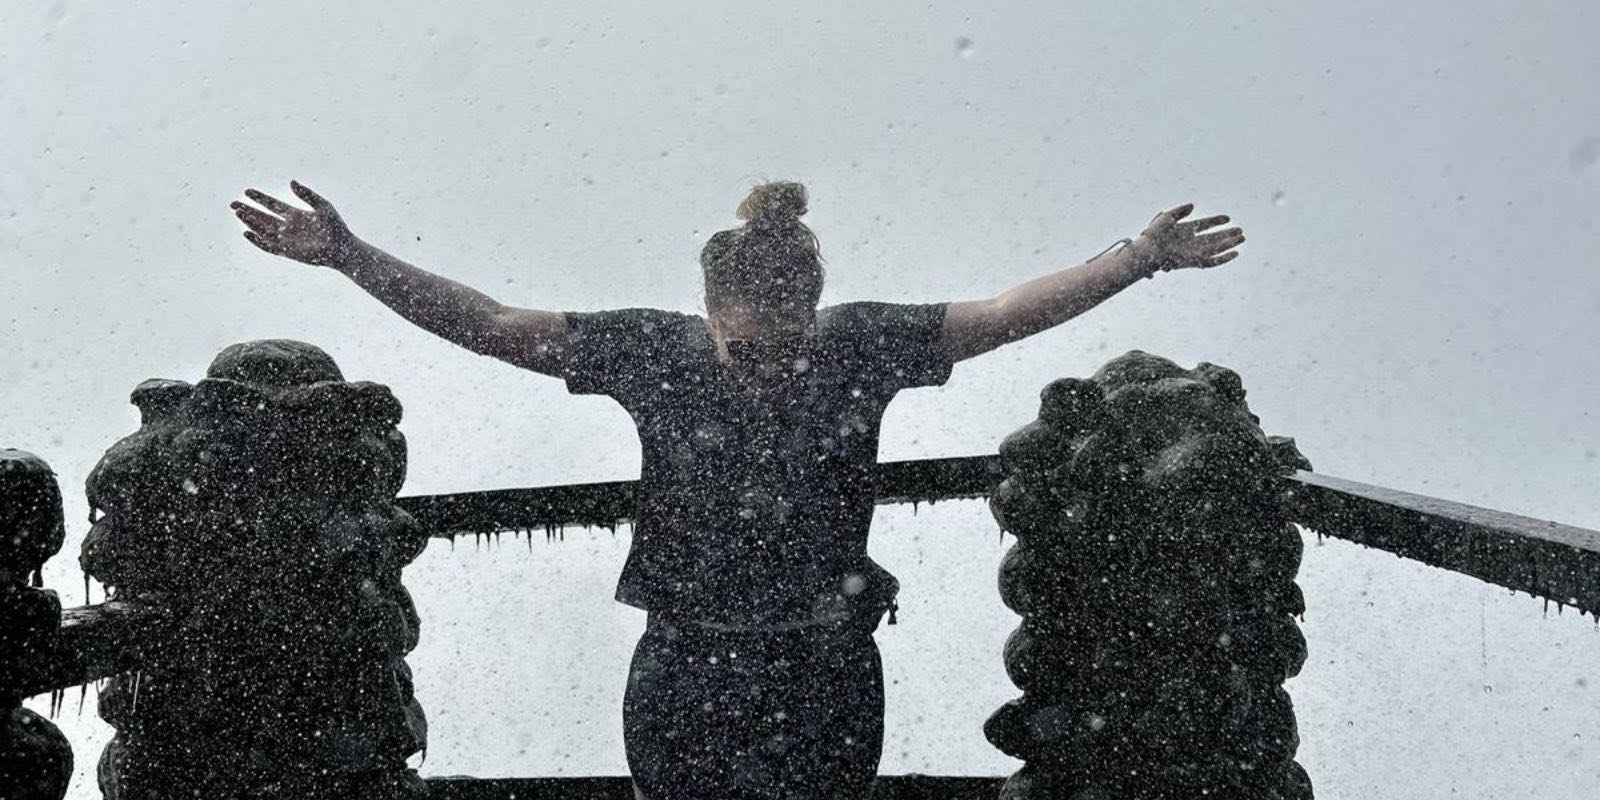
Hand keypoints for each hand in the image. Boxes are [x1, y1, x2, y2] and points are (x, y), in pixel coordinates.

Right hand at [231, 180, 359, 268]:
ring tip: (238, 213)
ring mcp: (287, 239)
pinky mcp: (288, 251)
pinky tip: (247, 232)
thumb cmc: (336, 227)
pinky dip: (257, 240)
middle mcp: (288, 227)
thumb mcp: (322, 205)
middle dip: (248, 210)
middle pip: (263, 217)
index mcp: (295, 215)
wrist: (342, 248)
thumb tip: (291, 182)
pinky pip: (269, 246)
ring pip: (263, 230)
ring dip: (251, 222)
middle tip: (233, 204)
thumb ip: (307, 194)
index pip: (273, 205)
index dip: (260, 198)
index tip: (247, 191)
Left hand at [1126, 203, 1243, 274]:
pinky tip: (1235, 253)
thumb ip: (1180, 210)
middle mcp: (1191, 242)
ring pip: (1216, 248)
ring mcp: (1193, 252)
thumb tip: (1193, 206)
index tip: (1228, 218)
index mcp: (1185, 230)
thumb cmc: (1153, 234)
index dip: (1216, 221)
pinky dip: (1224, 258)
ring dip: (1229, 244)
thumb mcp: (1166, 217)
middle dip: (1227, 234)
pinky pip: (1212, 262)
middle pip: (1213, 238)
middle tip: (1240, 231)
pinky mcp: (1194, 262)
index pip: (1205, 224)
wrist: (1148, 250)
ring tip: (1242, 238)